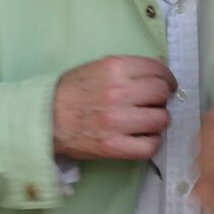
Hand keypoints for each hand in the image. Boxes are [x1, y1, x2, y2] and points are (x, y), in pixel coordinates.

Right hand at [52, 56, 176, 160]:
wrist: (46, 119)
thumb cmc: (71, 92)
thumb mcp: (98, 68)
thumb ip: (127, 69)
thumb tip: (158, 75)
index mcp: (115, 68)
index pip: (158, 70)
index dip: (167, 78)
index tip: (166, 85)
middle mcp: (119, 92)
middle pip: (161, 93)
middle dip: (161, 98)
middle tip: (153, 103)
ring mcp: (117, 121)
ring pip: (161, 119)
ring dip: (157, 121)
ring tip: (146, 121)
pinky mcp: (114, 146)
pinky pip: (150, 146)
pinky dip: (151, 142)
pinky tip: (142, 137)